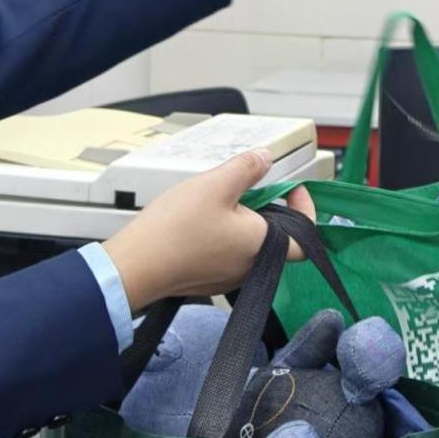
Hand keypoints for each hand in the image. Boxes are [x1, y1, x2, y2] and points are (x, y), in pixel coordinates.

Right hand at [101, 151, 317, 309]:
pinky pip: (226, 254)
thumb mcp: (215, 184)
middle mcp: (250, 267)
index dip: (304, 211)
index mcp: (262, 246)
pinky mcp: (206, 279)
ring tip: (218, 199)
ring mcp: (227, 277)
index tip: (292, 190)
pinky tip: (199, 220)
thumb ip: (247, 168)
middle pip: (275, 236)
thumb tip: (265, 157)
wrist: (133, 267)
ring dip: (242, 220)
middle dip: (267, 207)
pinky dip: (222, 235)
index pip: (305, 240)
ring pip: (249, 244)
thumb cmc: (174, 231)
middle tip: (248, 186)